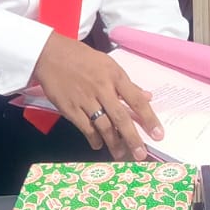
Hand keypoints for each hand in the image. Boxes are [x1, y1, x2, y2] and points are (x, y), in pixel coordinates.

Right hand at [30, 33, 163, 159]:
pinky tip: (99, 145)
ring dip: (113, 143)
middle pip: (121, 117)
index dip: (149, 119)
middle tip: (141, 155)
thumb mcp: (108, 64)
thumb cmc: (82, 58)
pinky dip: (93, 138)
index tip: (158, 134)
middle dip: (132, 138)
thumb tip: (148, 97)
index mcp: (115, 76)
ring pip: (103, 126)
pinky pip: (85, 128)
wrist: (50, 55)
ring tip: (120, 155)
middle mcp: (102, 89)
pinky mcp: (69, 108)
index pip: (136, 100)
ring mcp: (85, 99)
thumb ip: (127, 84)